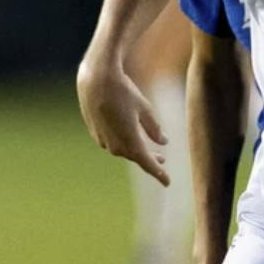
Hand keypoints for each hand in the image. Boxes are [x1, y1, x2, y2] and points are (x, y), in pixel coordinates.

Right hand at [76, 58, 169, 184]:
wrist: (95, 80)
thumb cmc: (123, 92)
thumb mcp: (144, 108)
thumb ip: (154, 128)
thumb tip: (162, 142)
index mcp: (130, 141)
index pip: (147, 163)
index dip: (158, 174)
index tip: (167, 182)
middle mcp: (115, 145)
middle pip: (135, 157)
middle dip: (149, 159)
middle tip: (162, 161)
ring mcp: (103, 140)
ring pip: (123, 149)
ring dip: (135, 149)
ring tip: (147, 146)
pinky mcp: (95, 132)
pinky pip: (113, 142)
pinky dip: (123, 141)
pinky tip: (129, 134)